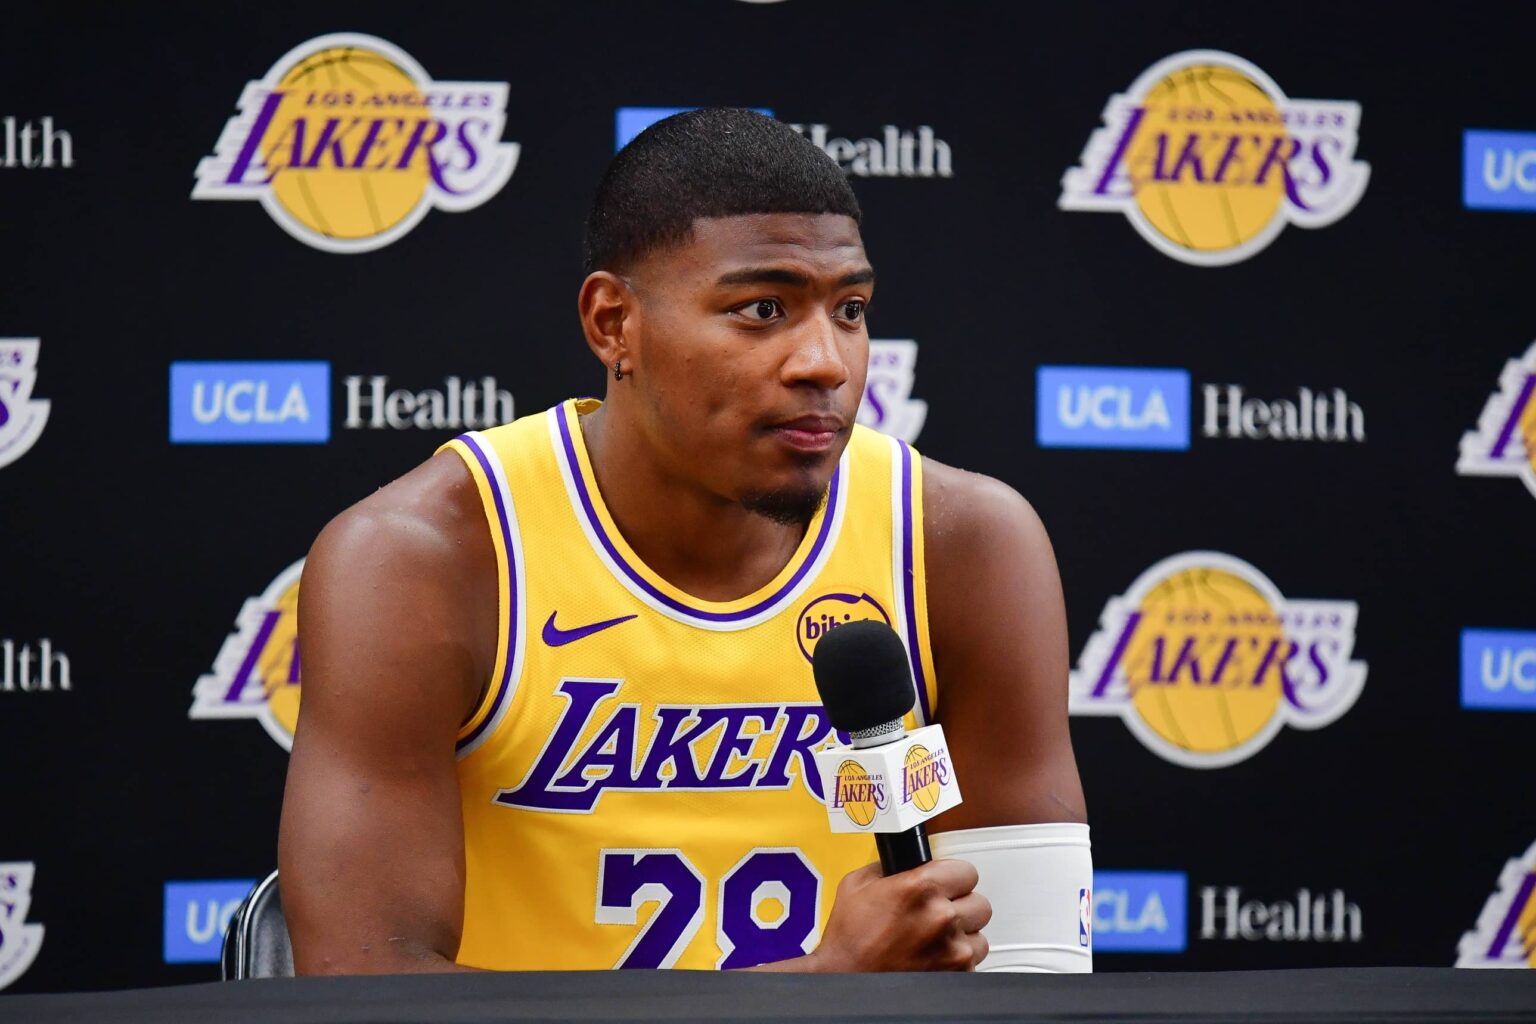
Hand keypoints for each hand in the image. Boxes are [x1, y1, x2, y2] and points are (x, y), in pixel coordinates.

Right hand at [809, 859, 990, 971]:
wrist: (847, 981)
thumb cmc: (849, 941)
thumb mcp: (857, 884)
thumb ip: (890, 868)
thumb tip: (906, 860)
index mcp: (919, 888)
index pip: (966, 871)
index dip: (952, 877)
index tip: (945, 883)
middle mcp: (941, 917)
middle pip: (979, 903)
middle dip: (959, 906)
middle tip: (938, 912)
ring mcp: (952, 950)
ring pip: (979, 935)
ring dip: (962, 935)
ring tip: (935, 939)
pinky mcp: (956, 975)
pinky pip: (972, 962)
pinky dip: (956, 960)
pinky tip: (932, 957)